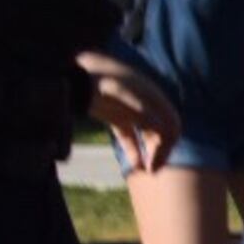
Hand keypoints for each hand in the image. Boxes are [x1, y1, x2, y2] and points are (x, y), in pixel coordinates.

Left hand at [78, 50, 179, 174]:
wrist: (73, 73)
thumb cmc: (97, 79)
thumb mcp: (119, 93)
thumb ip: (141, 110)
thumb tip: (165, 129)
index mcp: (152, 97)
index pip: (170, 125)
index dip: (167, 145)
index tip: (155, 163)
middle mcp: (146, 105)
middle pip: (163, 132)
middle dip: (161, 151)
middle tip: (153, 170)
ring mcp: (131, 111)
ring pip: (148, 136)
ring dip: (149, 153)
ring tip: (145, 170)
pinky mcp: (116, 117)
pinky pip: (130, 136)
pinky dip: (134, 151)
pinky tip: (134, 165)